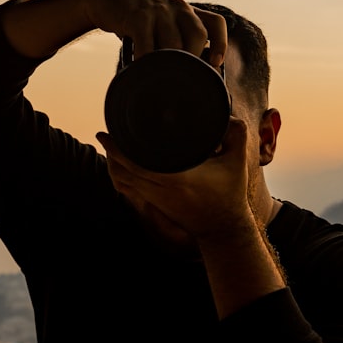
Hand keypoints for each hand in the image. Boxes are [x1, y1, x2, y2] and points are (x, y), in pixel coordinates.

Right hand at [83, 0, 226, 66]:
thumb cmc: (137, 22)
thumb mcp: (161, 24)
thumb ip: (175, 42)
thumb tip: (185, 76)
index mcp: (187, 11)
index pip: (215, 23)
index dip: (220, 43)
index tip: (215, 63)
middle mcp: (178, 7)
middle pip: (197, 36)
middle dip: (191, 61)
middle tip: (179, 79)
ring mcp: (158, 10)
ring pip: (173, 43)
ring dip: (168, 65)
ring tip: (159, 79)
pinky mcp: (138, 15)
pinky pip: (147, 43)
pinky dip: (146, 61)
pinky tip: (141, 70)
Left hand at [96, 117, 255, 242]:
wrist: (223, 228)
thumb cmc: (230, 193)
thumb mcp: (238, 162)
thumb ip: (237, 134)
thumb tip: (228, 114)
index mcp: (177, 178)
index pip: (137, 163)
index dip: (118, 149)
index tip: (109, 133)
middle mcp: (161, 190)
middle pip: (123, 171)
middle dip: (111, 152)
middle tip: (105, 133)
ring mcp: (156, 199)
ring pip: (123, 181)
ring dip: (113, 164)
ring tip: (108, 144)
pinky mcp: (155, 204)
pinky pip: (129, 189)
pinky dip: (120, 175)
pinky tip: (117, 164)